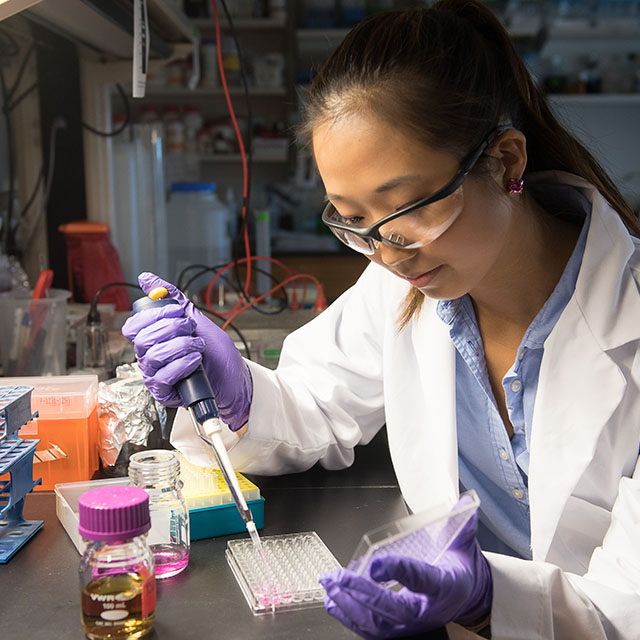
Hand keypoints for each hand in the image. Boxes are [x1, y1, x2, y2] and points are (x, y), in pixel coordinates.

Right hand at [121, 272, 252, 430]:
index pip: (134, 326)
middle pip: (142, 339)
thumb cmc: (215, 352)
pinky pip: (162, 377)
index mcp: (152, 339)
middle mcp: (149, 357)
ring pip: (153, 356)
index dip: (153, 316)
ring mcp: (155, 375)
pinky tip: (196, 360)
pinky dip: (181, 365)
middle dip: (171, 328)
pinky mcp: (164, 392)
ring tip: (198, 346)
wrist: (234, 378)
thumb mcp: (196, 319)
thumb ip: (172, 299)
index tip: (177, 311)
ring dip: (180, 346)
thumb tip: (146, 278)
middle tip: (191, 328)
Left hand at [319, 502, 491, 638]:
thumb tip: (465, 502)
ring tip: (330, 585)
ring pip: (378, 624)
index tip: (376, 565)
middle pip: (392, 609)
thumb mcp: (464, 547)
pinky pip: (372, 629)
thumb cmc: (459, 573)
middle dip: (364, 594)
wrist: (465, 599)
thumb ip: (462, 526)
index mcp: (444, 587)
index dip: (398, 572)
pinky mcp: (398, 628)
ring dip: (350, 605)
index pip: (420, 579)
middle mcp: (425, 610)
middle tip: (340, 577)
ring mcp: (410, 624)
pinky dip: (349, 616)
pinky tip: (333, 601)